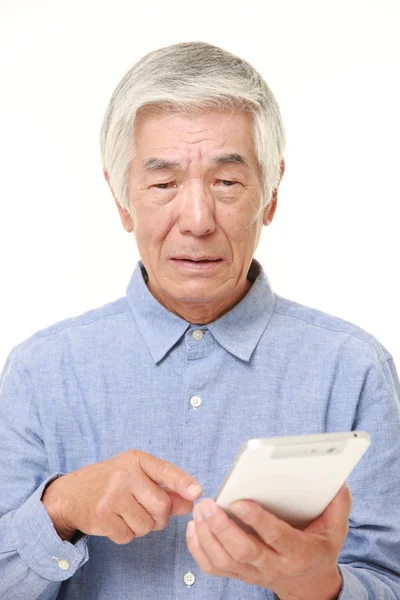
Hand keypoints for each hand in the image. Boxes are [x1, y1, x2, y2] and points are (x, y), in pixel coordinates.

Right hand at [41, 449, 201, 543]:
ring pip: (147, 525)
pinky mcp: (102, 517)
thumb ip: (166, 488)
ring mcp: (111, 496)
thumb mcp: (137, 476)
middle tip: (146, 510)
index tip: (197, 492)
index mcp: (136, 460)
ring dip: (142, 526)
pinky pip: (129, 536)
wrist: (72, 493)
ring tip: (127, 513)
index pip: (165, 471)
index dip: (183, 483)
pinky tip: (116, 521)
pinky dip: (126, 534)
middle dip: (160, 516)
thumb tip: (190, 501)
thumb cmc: (111, 481)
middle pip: (162, 506)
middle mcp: (124, 475)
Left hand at [186, 483, 350, 599]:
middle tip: (206, 504)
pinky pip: (215, 568)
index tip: (238, 501)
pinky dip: (199, 550)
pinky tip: (194, 528)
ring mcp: (254, 574)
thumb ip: (338, 503)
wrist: (310, 586)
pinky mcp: (240, 575)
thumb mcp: (336, 528)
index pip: (274, 537)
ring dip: (207, 536)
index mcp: (298, 552)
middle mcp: (274, 566)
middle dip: (221, 527)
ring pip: (224, 561)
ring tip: (199, 511)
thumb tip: (336, 478)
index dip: (256, 520)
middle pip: (243, 551)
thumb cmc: (320, 548)